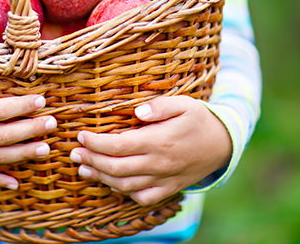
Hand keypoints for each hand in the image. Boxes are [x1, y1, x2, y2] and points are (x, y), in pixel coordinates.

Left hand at [69, 95, 231, 205]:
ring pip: (126, 185)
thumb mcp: (184, 104)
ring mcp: (164, 179)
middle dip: (91, 160)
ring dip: (101, 178)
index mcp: (160, 141)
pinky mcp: (169, 188)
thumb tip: (136, 112)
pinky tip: (112, 182)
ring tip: (84, 168)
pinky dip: (124, 192)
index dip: (96, 143)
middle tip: (75, 153)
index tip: (81, 136)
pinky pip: (142, 197)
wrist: (224, 144)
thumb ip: (159, 106)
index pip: (119, 145)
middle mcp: (160, 163)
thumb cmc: (200, 119)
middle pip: (116, 167)